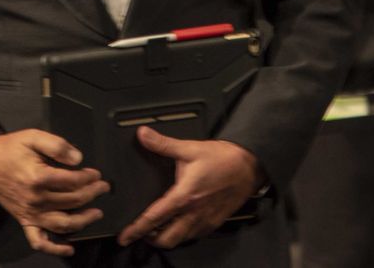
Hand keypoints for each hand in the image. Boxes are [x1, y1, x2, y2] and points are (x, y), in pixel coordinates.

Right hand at [0, 129, 108, 255]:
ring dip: (83, 221)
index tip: (96, 173)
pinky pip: (39, 241)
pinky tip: (69, 248)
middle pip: (72, 201)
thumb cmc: (9, 149)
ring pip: (63, 224)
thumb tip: (78, 158)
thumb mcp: (32, 136)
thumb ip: (57, 145)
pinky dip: (54, 248)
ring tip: (97, 213)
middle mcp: (36, 199)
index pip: (73, 181)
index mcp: (39, 177)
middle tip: (103, 187)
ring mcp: (30, 213)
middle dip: (92, 194)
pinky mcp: (24, 221)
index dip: (89, 177)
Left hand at [118, 128, 262, 248]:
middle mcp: (193, 214)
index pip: (153, 219)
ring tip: (157, 228)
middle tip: (141, 231)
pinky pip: (194, 236)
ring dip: (166, 238)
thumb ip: (163, 144)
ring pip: (180, 240)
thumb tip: (143, 134)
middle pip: (166, 240)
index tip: (124, 237)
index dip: (136, 229)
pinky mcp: (214, 223)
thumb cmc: (222, 158)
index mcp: (184, 197)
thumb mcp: (189, 148)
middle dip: (150, 239)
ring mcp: (205, 221)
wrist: (249, 166)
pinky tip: (179, 223)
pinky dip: (182, 234)